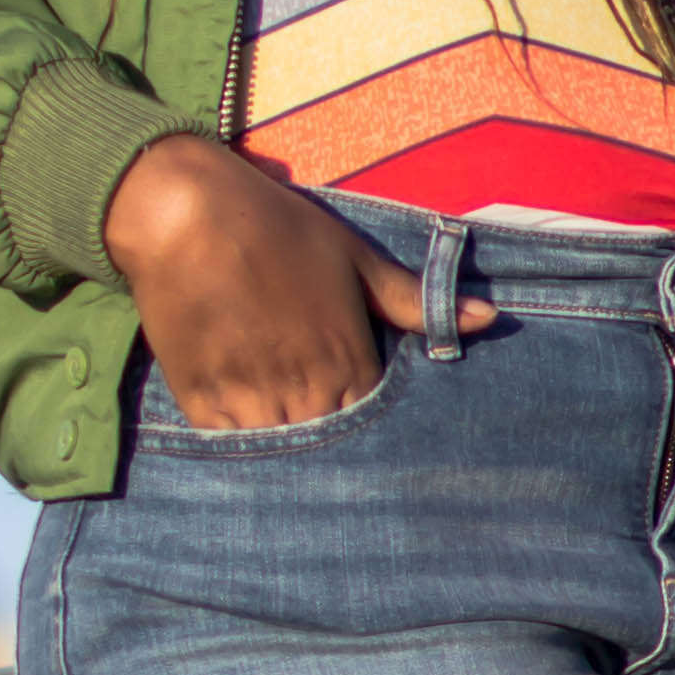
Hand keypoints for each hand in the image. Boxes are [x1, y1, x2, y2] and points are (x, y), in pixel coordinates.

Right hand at [100, 132, 489, 428]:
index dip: (374, 433)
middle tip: (341, 459)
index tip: (372, 431)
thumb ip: (415, 300)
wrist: (186, 214)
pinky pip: (229, 451)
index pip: (375, 430)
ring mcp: (249, 403)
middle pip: (330, 456)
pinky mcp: (200, 403)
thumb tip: (488, 317)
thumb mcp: (353, 258)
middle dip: (335, 457)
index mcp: (347, 363)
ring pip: (282, 460)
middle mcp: (303, 394)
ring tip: (292, 438)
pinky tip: (251, 434)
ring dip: (290, 458)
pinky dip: (243, 449)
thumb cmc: (278, 229)